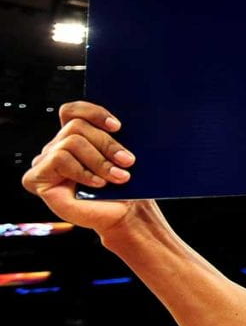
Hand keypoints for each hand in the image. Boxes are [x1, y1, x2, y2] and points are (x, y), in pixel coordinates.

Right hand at [21, 102, 144, 233]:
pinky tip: (98, 184)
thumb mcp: (122, 156)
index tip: (118, 126)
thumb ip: (114, 137)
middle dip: (107, 143)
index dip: (93, 112)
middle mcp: (57, 147)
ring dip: (99, 160)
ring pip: (71, 142)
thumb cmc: (124, 186)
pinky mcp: (37, 178)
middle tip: (128, 161)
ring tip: (118, 177)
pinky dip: (83, 171)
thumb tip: (117, 123)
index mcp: (75, 138)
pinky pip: (59, 159)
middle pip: (76, 126)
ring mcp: (45, 162)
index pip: (72, 111)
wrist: (122, 214)